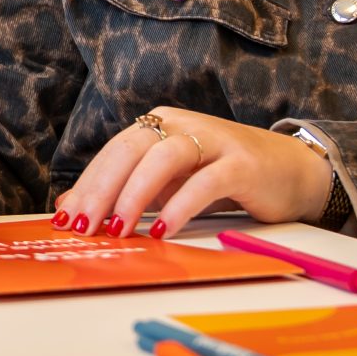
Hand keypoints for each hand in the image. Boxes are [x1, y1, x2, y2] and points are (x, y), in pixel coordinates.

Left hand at [52, 107, 329, 240]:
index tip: (65, 221)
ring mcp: (214, 141)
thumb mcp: (168, 184)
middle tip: (83, 229)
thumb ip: (124, 192)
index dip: (87, 185)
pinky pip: (205, 182)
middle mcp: (182, 125)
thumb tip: (69, 209)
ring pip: (163, 158)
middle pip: (130, 151)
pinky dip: (181, 205)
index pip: (113, 152)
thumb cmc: (222, 178)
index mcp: (160, 125)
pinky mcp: (242, 164)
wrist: (291, 172)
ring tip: (118, 230)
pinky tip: (164, 229)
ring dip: (135, 196)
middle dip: (101, 191)